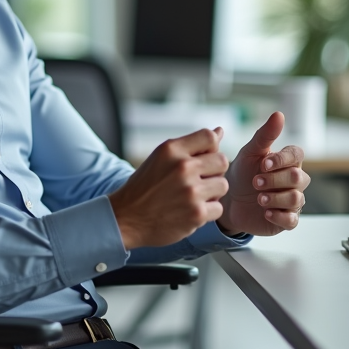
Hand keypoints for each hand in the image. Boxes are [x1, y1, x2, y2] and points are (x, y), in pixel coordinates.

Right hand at [107, 128, 228, 250]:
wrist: (126, 218)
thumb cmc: (145, 187)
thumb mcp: (162, 157)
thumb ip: (191, 145)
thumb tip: (220, 131)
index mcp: (171, 150)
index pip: (209, 137)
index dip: (210, 149)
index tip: (201, 160)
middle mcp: (182, 167)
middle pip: (222, 161)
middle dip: (213, 171)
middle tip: (198, 181)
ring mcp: (190, 191)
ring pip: (223, 185)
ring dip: (212, 193)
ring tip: (193, 196)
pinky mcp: (196, 214)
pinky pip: (218, 208)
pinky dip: (207, 212)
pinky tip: (190, 211)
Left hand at [219, 112, 308, 236]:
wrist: (229, 200)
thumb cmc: (242, 172)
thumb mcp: (250, 152)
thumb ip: (265, 135)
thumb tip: (279, 114)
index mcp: (287, 161)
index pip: (297, 155)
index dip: (282, 159)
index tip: (263, 163)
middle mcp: (294, 181)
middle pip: (298, 177)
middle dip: (276, 179)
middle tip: (256, 181)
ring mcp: (291, 201)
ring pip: (296, 198)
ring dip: (276, 197)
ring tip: (259, 198)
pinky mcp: (286, 219)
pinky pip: (292, 220)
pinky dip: (280, 216)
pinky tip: (266, 211)